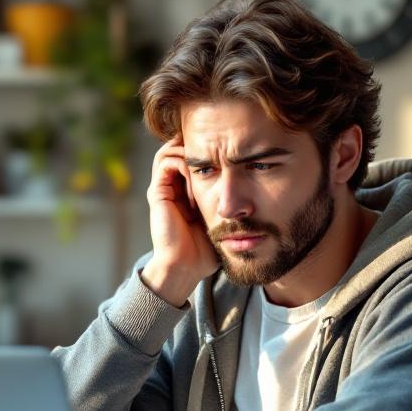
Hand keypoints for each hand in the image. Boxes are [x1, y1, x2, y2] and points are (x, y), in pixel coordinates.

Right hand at [142, 138, 218, 306]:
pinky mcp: (157, 193)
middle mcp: (170, 186)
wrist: (185, 266)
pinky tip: (199, 177)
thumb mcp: (222, 221)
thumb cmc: (205, 250)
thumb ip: (230, 207)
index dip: (207, 149)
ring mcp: (162, 188)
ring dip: (190, 153)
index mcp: (183, 191)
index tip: (229, 152)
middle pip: (177, 147)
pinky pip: (167, 163)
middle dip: (197, 144)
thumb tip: (254, 196)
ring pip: (170, 150)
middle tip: (220, 149)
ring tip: (208, 164)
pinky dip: (185, 164)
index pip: (190, 156)